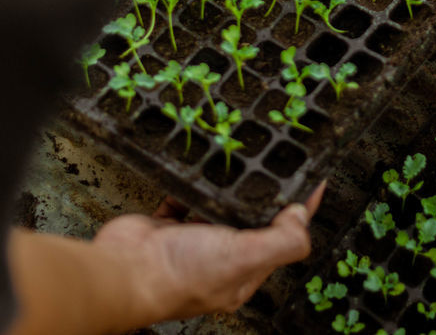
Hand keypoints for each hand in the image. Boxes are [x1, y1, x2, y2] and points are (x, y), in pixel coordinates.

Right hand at [97, 184, 324, 320]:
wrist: (122, 273)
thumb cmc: (179, 275)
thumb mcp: (243, 257)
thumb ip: (280, 240)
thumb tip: (301, 217)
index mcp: (242, 273)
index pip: (282, 239)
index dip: (299, 213)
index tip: (313, 183)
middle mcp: (218, 258)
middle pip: (250, 221)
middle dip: (262, 194)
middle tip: (277, 163)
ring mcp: (190, 242)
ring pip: (216, 207)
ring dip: (227, 187)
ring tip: (243, 159)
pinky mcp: (164, 226)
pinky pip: (182, 198)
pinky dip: (189, 184)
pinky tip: (198, 169)